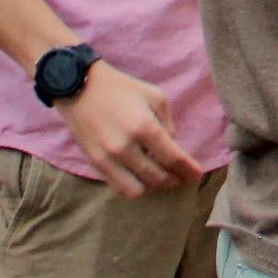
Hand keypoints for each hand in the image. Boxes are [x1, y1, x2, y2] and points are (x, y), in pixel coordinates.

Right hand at [55, 61, 203, 197]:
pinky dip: (133, 187)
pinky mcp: (94, 163)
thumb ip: (168, 123)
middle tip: (183, 177)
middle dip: (175, 180)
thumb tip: (172, 145)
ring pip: (137, 189)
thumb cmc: (122, 89)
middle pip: (157, 177)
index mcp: (144, 127)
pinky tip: (142, 179)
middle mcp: (125, 147)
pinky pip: (117, 187)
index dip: (188, 169)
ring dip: (153, 187)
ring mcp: (107, 158)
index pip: (172, 158)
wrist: (80, 87)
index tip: (197, 175)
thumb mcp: (155, 97)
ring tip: (162, 178)